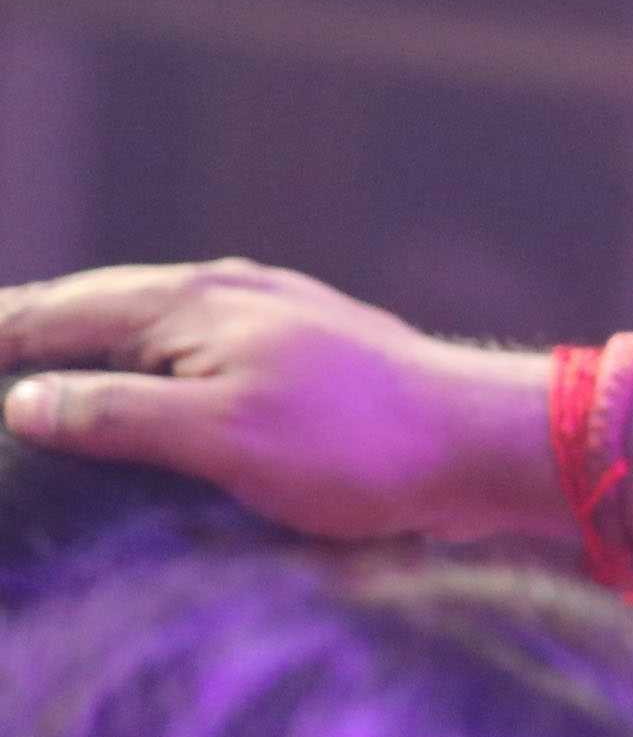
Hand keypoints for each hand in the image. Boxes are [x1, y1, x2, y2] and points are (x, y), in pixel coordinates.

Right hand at [0, 259, 547, 539]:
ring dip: (83, 340)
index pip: (58, 311)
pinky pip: (188, 346)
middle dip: (28, 325)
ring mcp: (265, 317)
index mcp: (193, 304)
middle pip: (94, 304)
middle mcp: (225, 294)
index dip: (1, 334)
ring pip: (142, 321)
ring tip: (31, 371)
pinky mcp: (296, 353)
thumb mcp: (222, 436)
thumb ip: (120, 413)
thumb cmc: (356, 443)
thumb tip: (26, 397)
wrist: (480, 441)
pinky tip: (138, 388)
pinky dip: (140, 360)